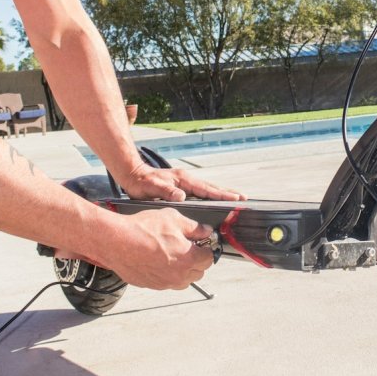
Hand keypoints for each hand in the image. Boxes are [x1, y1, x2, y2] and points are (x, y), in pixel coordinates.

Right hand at [59, 207, 214, 289]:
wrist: (116, 242)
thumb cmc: (143, 230)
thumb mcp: (173, 219)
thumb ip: (194, 227)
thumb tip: (205, 231)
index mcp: (189, 259)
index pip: (209, 259)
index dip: (206, 249)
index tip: (201, 243)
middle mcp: (179, 275)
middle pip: (198, 272)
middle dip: (196, 260)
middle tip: (187, 247)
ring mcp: (165, 283)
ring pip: (183, 280)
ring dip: (183, 270)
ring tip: (173, 254)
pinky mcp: (151, 285)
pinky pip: (166, 282)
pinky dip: (167, 274)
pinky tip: (158, 260)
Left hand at [119, 163, 244, 201]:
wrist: (133, 175)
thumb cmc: (142, 183)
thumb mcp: (152, 188)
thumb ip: (167, 192)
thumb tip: (182, 197)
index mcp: (184, 180)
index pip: (207, 189)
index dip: (222, 195)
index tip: (236, 198)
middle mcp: (187, 179)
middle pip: (212, 187)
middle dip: (228, 193)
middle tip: (243, 199)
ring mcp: (186, 182)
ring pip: (208, 188)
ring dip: (221, 193)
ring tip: (235, 199)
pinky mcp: (183, 186)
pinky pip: (201, 191)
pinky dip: (212, 194)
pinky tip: (215, 200)